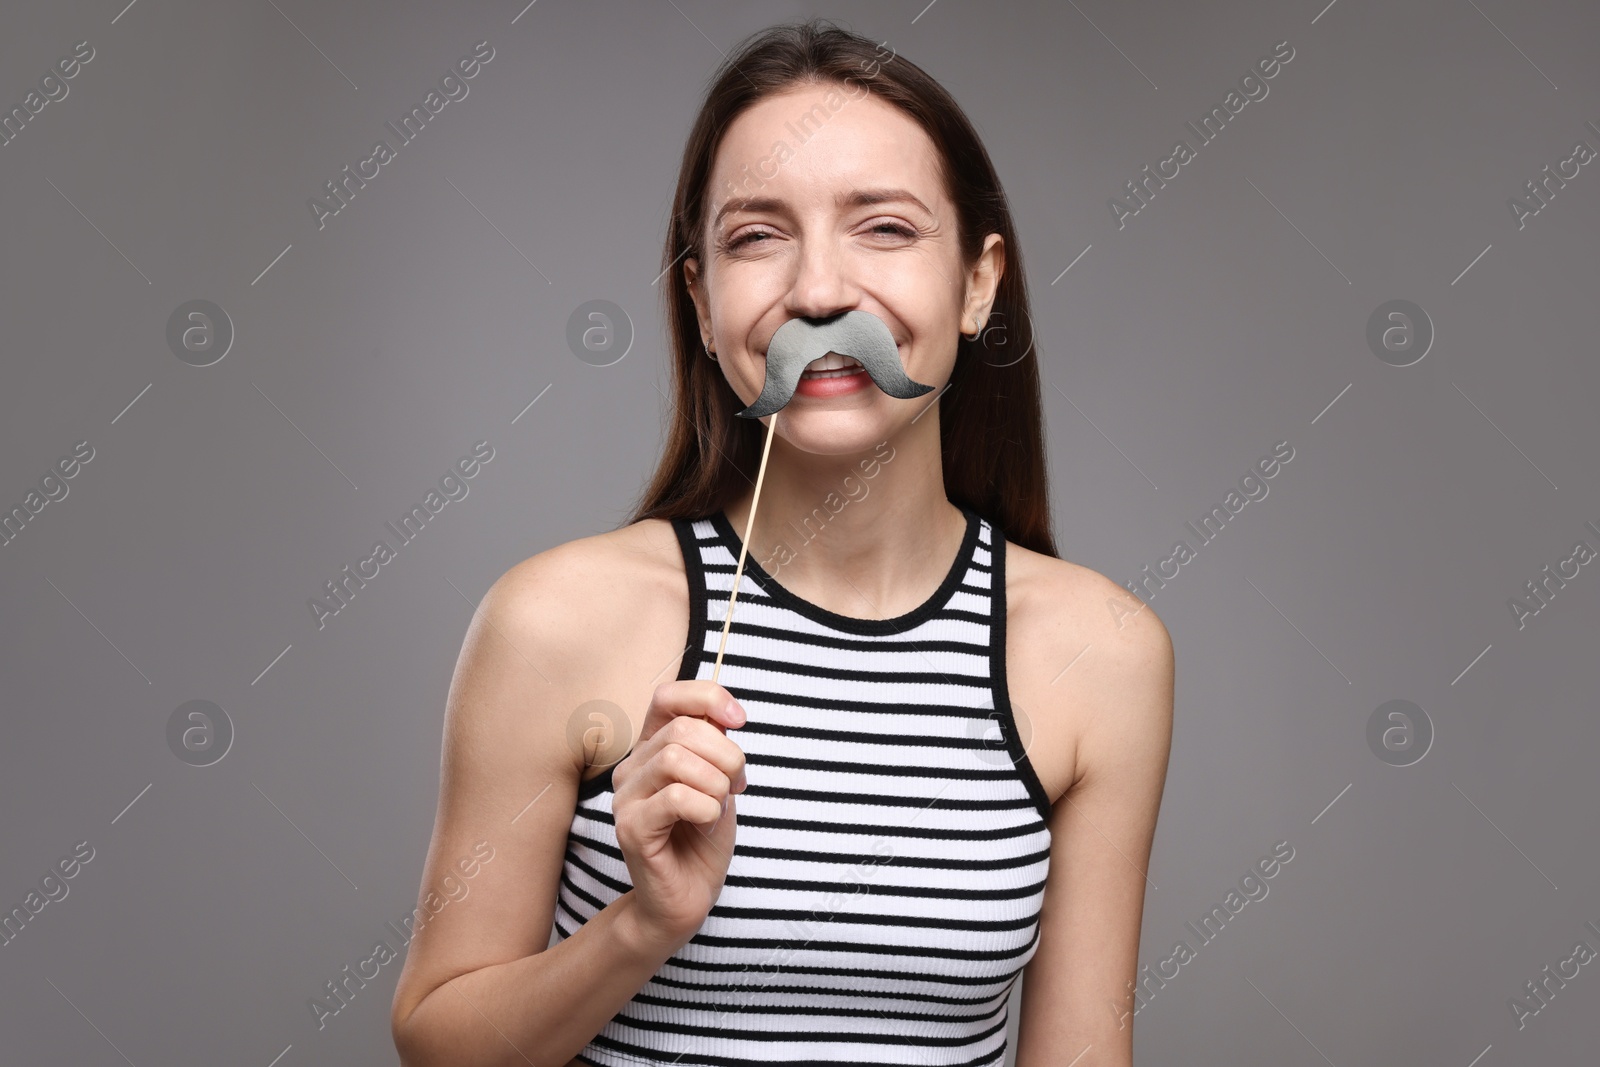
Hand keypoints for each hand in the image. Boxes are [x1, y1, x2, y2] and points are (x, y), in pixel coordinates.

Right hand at [612, 680, 746, 952]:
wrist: (687, 898)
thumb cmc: (702, 839)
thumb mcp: (718, 781)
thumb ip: (715, 746)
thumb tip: (726, 713)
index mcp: (651, 749)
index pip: (668, 696)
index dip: (708, 697)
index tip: (739, 720)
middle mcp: (631, 768)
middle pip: (683, 729)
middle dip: (727, 755)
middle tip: (736, 786)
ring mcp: (626, 798)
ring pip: (677, 759)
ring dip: (716, 784)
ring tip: (718, 807)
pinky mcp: (631, 828)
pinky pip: (676, 797)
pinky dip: (706, 808)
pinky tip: (706, 824)